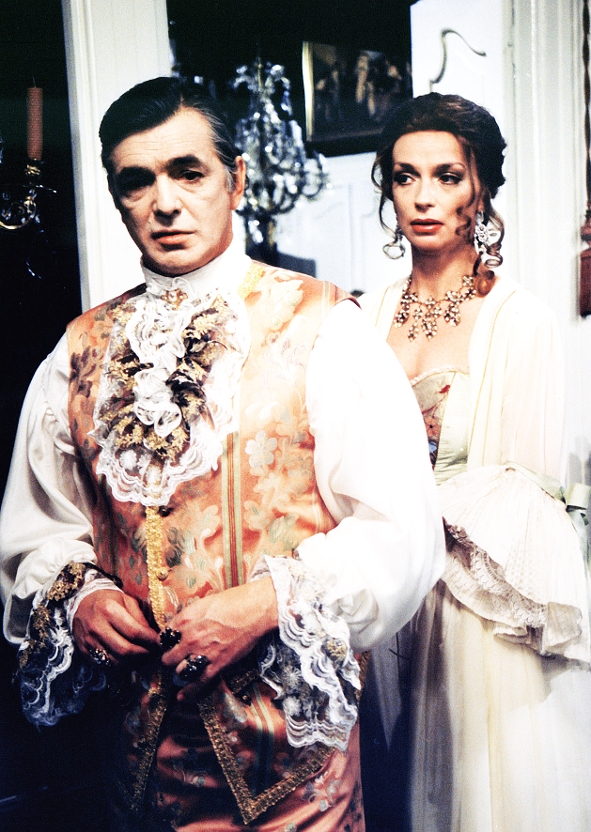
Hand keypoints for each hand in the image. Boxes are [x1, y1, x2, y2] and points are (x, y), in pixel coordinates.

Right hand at [73, 589, 159, 665]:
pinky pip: (106, 665)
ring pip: (116, 661)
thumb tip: (153, 635)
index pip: (134, 631)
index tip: (160, 642)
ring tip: (143, 656)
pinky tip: (129, 659)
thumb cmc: (108, 600)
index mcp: (109, 610)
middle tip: (154, 652)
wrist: (81, 603)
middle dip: (144, 654)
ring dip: (133, 662)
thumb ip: (139, 617)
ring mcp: (89, 641)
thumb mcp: (126, 600)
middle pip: (125, 650)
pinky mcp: (85, 652)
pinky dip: (120, 665)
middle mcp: (97, 627)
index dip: (150, 640)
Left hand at [161, 577, 277, 699]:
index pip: (164, 637)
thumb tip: (182, 624)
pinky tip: (181, 697)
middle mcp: (190, 638)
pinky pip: (199, 682)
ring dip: (181, 671)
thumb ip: (191, 615)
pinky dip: (189, 692)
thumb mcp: (205, 603)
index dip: (166, 642)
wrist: (254, 610)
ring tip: (185, 669)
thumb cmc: (233, 601)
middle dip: (170, 659)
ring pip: (180, 671)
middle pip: (168, 657)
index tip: (170, 644)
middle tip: (175, 658)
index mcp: (186, 620)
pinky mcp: (217, 665)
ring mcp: (203, 653)